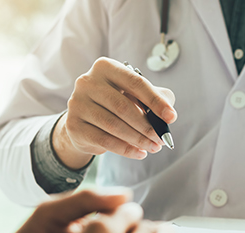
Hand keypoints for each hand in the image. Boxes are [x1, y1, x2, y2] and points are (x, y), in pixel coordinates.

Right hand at [53, 57, 176, 168]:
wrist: (85, 120)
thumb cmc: (115, 103)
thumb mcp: (135, 94)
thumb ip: (155, 98)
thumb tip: (168, 115)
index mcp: (105, 67)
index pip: (135, 83)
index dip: (156, 101)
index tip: (171, 117)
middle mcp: (87, 82)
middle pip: (123, 106)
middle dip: (147, 126)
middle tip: (162, 139)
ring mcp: (77, 103)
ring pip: (114, 125)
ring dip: (138, 139)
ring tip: (154, 147)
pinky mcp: (73, 125)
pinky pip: (104, 140)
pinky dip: (126, 149)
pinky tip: (140, 153)